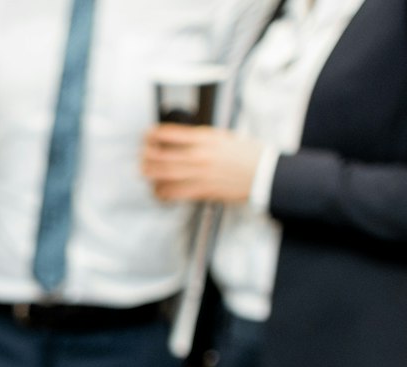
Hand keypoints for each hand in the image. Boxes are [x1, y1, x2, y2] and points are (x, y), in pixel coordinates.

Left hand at [141, 125, 264, 204]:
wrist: (264, 173)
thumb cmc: (247, 154)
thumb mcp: (223, 137)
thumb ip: (202, 138)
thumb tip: (182, 139)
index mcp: (205, 138)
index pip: (169, 133)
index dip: (153, 134)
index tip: (147, 135)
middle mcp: (199, 155)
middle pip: (161, 155)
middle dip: (146, 155)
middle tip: (142, 155)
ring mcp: (199, 174)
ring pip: (163, 175)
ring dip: (150, 174)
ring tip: (145, 172)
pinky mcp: (202, 190)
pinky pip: (174, 193)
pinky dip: (162, 193)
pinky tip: (158, 191)